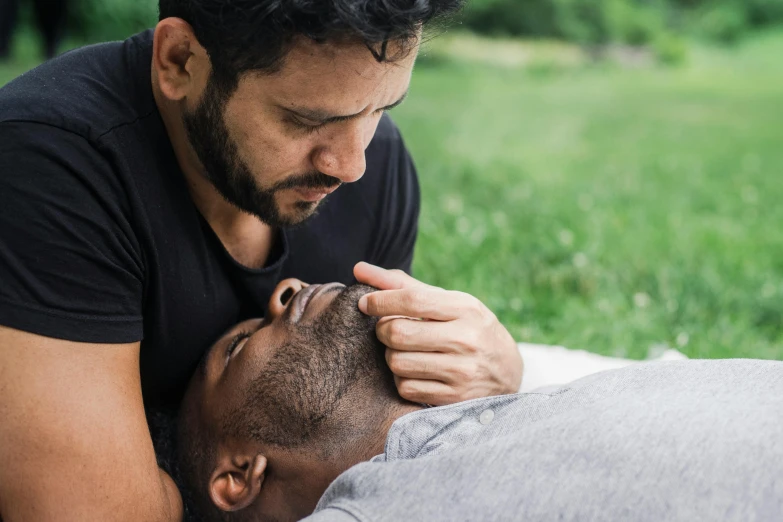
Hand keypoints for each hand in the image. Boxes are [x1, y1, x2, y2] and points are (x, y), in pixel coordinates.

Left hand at [354, 262, 523, 405]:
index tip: (365, 303)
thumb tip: (358, 269)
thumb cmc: (468, 328)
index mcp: (465, 309)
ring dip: (391, 356)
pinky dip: (401, 379)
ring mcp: (461, 371)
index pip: (412, 300)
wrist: (508, 372)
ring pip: (397, 362)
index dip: (380, 300)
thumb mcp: (448, 302)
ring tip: (404, 350)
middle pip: (398, 333)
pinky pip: (405, 388)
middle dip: (382, 330)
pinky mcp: (454, 398)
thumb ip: (403, 285)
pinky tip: (415, 371)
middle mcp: (466, 339)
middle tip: (386, 329)